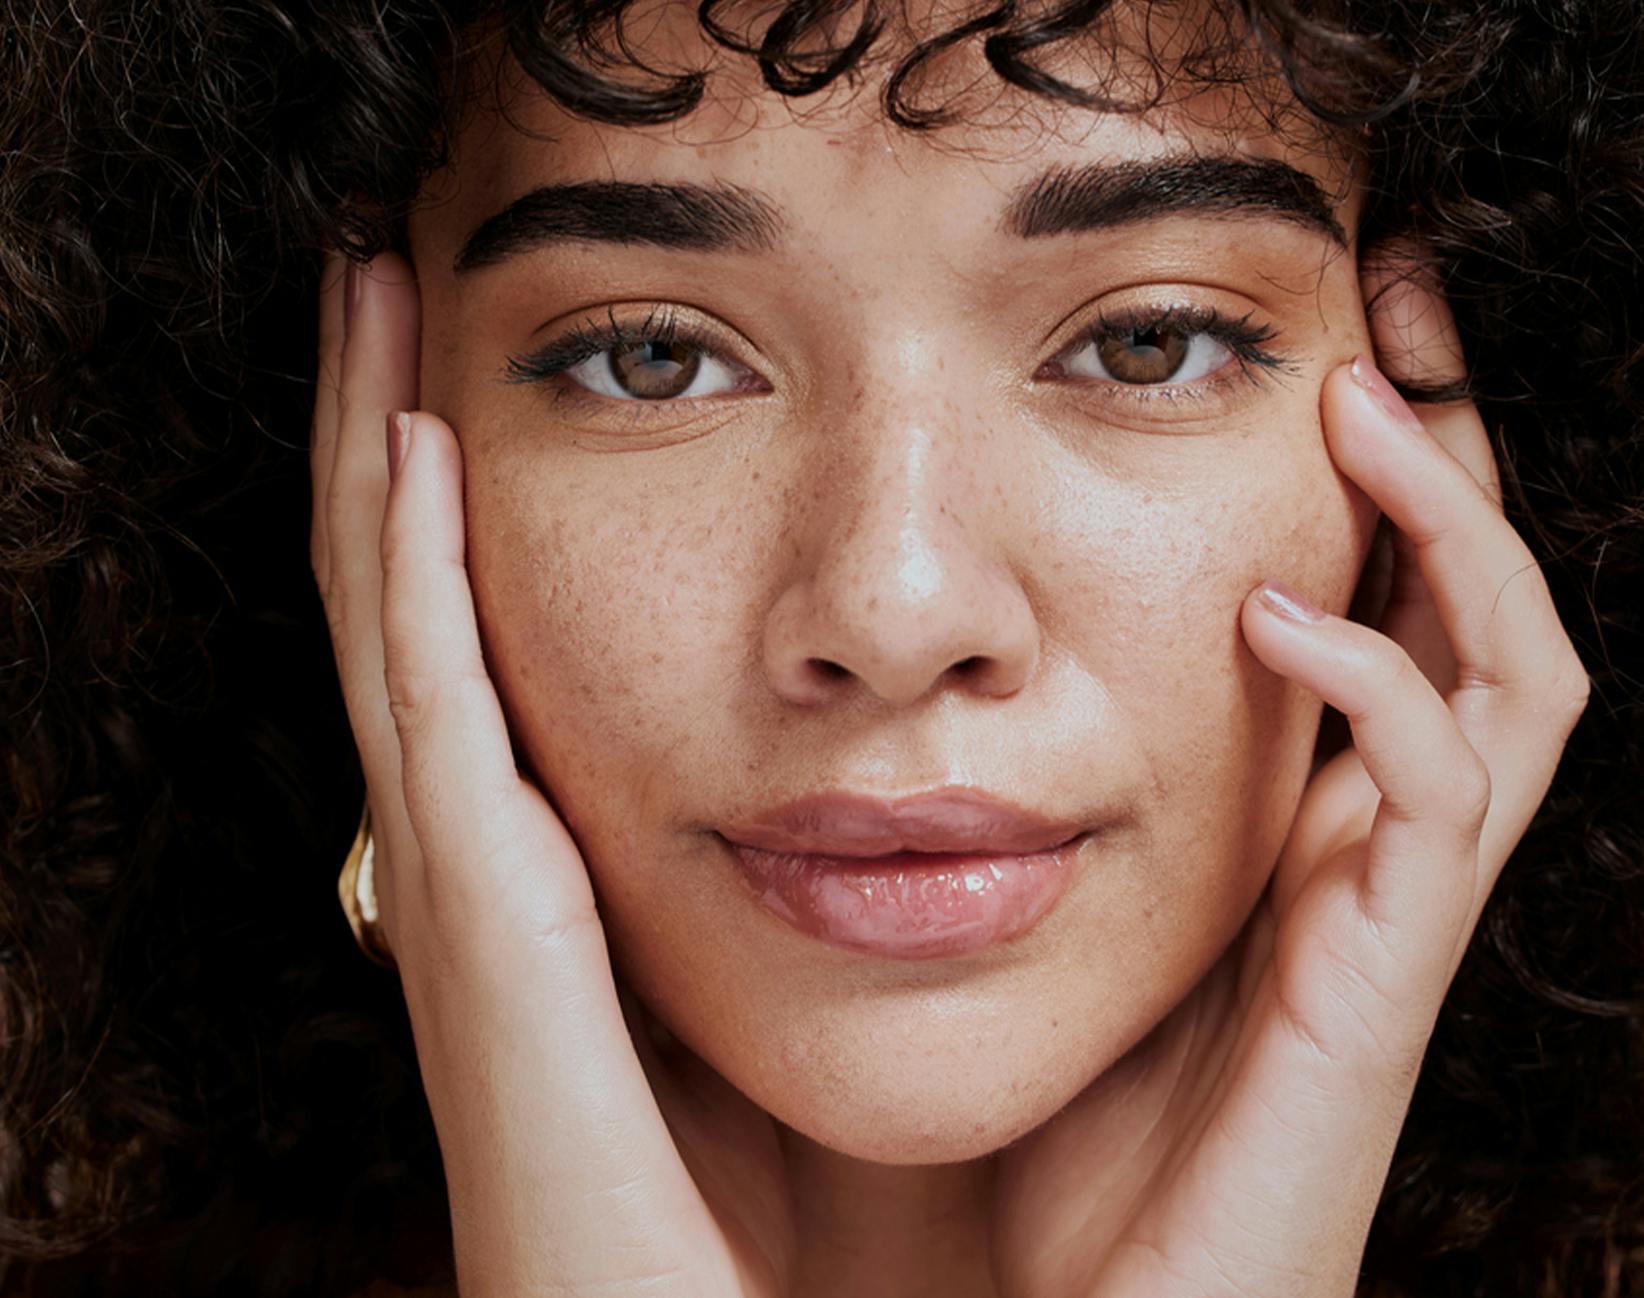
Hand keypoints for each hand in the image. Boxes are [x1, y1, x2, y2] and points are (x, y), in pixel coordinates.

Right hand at [309, 250, 791, 1297]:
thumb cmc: (813, 1217)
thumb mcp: (835, 1001)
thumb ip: (841, 876)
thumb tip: (915, 762)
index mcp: (578, 876)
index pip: (501, 646)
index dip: (463, 508)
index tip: (475, 360)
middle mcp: (508, 869)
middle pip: (424, 608)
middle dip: (390, 444)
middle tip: (387, 276)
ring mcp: (483, 902)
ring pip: (400, 631)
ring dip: (371, 466)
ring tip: (366, 295)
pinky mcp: (492, 946)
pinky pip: (436, 721)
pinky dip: (403, 582)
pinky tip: (403, 445)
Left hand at [989, 266, 1589, 1296]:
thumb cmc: (1061, 1124)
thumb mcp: (1039, 913)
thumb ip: (1022, 798)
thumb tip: (921, 670)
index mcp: (1288, 822)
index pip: (1371, 612)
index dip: (1369, 483)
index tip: (1313, 343)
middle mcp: (1361, 850)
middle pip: (1471, 614)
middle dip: (1449, 459)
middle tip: (1389, 314)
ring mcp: (1385, 915)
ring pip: (1508, 681)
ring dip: (1452, 534)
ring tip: (1362, 412)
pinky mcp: (1376, 987)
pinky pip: (1438, 807)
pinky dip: (1380, 691)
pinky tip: (1276, 616)